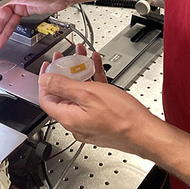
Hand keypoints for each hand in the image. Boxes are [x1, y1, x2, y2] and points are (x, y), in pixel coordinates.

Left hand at [39, 45, 160, 154]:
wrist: (145, 132)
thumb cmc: (121, 117)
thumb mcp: (88, 94)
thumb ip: (63, 86)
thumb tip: (44, 81)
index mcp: (69, 118)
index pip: (46, 98)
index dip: (45, 80)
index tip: (49, 66)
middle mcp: (77, 122)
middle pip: (63, 93)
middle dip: (64, 71)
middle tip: (66, 58)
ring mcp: (90, 120)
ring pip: (79, 92)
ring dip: (80, 72)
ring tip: (83, 56)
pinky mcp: (102, 117)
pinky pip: (93, 96)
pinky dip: (93, 80)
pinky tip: (97, 66)